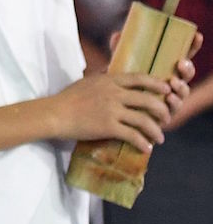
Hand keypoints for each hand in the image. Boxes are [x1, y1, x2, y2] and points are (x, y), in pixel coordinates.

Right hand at [49, 71, 171, 151]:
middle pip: (147, 99)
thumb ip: (103, 79)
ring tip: (160, 138)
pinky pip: (132, 135)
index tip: (167, 89)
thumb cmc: (68, 97)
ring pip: (143, 119)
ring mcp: (112, 110)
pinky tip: (146, 148)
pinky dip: (142, 143)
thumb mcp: (87, 81)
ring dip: (156, 130)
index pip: (139, 79)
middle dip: (162, 109)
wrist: (56, 113)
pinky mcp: (108, 126)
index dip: (156, 83)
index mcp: (109, 80)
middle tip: (167, 117)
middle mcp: (114, 93)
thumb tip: (111, 75)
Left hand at [105, 28, 200, 127]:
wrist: (114, 111)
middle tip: (181, 63)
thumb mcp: (120, 65)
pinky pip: (174, 108)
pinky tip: (169, 97)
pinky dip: (174, 102)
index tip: (197, 36)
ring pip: (184, 91)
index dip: (192, 45)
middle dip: (188, 68)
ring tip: (173, 82)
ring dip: (182, 86)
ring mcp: (170, 97)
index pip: (181, 54)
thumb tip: (117, 35)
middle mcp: (171, 82)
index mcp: (164, 67)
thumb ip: (119, 51)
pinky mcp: (165, 113)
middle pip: (187, 73)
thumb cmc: (119, 84)